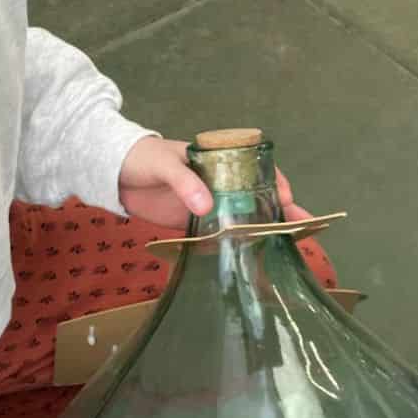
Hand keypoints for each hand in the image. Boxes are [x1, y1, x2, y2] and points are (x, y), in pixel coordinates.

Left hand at [117, 136, 335, 284]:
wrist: (114, 174)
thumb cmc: (143, 158)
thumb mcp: (165, 163)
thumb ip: (184, 182)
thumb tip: (207, 207)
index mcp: (218, 160)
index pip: (256, 167)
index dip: (276, 181)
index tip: (286, 197)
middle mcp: (220, 183)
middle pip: (258, 196)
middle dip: (282, 210)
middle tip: (303, 227)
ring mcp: (209, 205)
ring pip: (243, 217)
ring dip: (264, 231)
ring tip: (289, 247)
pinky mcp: (193, 224)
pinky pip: (219, 235)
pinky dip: (234, 246)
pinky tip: (251, 259)